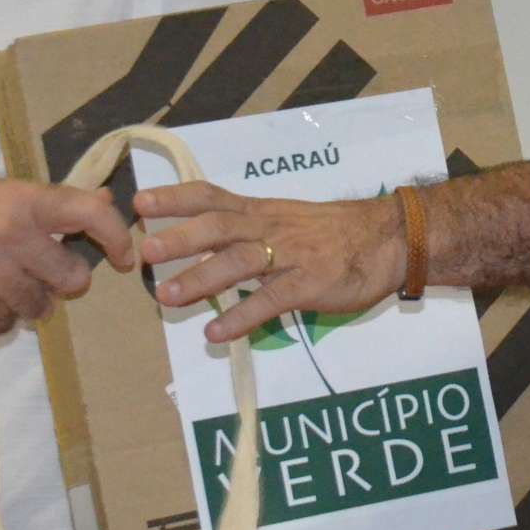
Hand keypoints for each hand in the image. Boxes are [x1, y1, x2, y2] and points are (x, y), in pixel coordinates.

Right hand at [0, 180, 134, 335]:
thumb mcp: (2, 195)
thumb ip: (55, 202)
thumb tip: (108, 198)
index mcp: (21, 203)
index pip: (89, 214)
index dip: (116, 236)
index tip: (124, 256)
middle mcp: (10, 240)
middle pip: (74, 278)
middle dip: (63, 280)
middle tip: (39, 270)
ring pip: (43, 307)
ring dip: (28, 299)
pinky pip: (11, 325)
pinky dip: (0, 315)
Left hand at [134, 182, 405, 341]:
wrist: (388, 239)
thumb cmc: (332, 232)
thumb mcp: (285, 219)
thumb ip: (246, 230)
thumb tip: (198, 246)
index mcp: (261, 211)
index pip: (212, 197)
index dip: (176, 198)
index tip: (141, 203)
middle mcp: (270, 228)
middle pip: (219, 227)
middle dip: (181, 237)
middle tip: (145, 251)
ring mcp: (291, 256)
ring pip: (240, 262)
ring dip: (201, 278)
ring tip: (167, 297)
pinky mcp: (309, 284)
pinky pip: (271, 301)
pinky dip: (241, 316)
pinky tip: (216, 332)